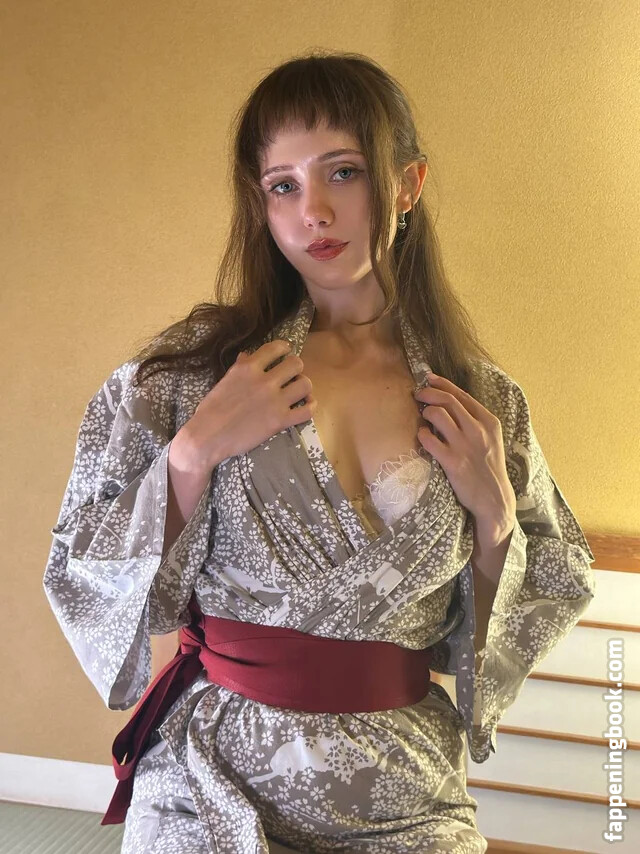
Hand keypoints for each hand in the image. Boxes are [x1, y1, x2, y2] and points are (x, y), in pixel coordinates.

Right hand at [182, 339, 317, 470]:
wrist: (207, 437)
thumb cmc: (210, 409)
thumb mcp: (224, 382)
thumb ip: (239, 367)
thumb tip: (248, 355)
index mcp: (248, 368)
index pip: (275, 348)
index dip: (285, 348)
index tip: (286, 352)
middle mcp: (264, 380)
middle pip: (296, 364)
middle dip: (296, 368)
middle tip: (291, 376)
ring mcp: (274, 401)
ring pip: (305, 384)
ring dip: (304, 386)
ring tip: (298, 391)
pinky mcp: (280, 421)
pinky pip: (307, 411)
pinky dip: (310, 407)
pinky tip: (306, 406)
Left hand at [414, 372, 515, 542]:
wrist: (494, 498)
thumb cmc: (489, 467)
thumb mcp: (491, 439)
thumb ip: (475, 421)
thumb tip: (451, 403)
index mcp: (489, 422)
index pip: (462, 395)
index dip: (442, 384)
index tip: (429, 379)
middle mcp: (478, 430)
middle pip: (448, 400)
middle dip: (429, 393)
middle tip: (418, 394)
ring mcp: (465, 446)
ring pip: (438, 415)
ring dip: (425, 411)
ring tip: (422, 416)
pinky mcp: (453, 462)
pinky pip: (429, 440)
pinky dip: (422, 434)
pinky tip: (422, 436)